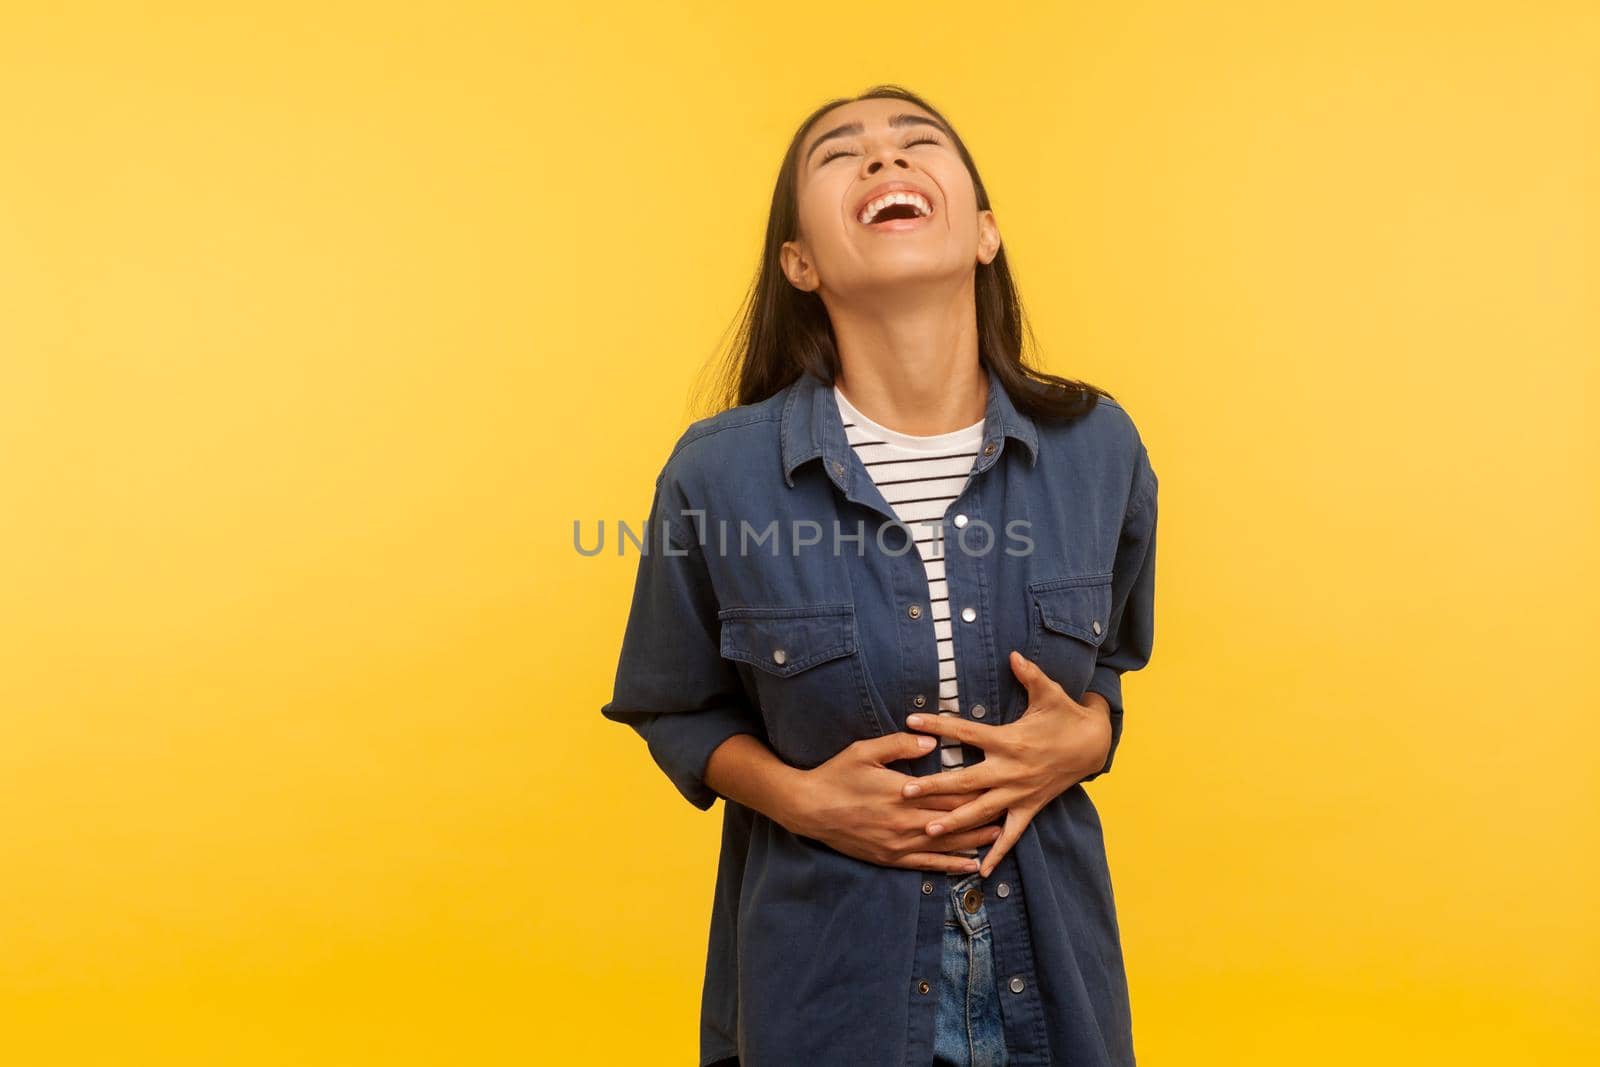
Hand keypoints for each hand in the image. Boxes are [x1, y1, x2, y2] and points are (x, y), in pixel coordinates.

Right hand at [789, 731, 1004, 874]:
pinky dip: (950, 865)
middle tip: (1010, 809)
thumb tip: (931, 739)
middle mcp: (905, 821)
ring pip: (945, 844)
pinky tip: (969, 866)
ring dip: (974, 840)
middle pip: (953, 819)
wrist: (807, 809)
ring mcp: (898, 843)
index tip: (998, 782)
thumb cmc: (836, 775)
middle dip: (983, 815)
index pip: (948, 791)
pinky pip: (926, 864)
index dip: (976, 788)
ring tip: (1000, 837)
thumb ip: (899, 745)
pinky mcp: (889, 858)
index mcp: (902, 792)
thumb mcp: (865, 751)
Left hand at [900, 650, 1111, 876]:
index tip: (911, 721)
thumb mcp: (1050, 692)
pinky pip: (1011, 834)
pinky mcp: (1030, 808)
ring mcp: (1019, 793)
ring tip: (928, 831)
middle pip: (965, 781)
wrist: (1095, 744)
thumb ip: (1029, 674)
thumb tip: (1012, 654)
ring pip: (982, 811)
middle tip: (903, 792)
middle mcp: (1010, 770)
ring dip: (956, 823)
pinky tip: (978, 870)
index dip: (939, 726)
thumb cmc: (1066, 715)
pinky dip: (996, 852)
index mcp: (1009, 740)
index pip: (966, 732)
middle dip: (933, 787)